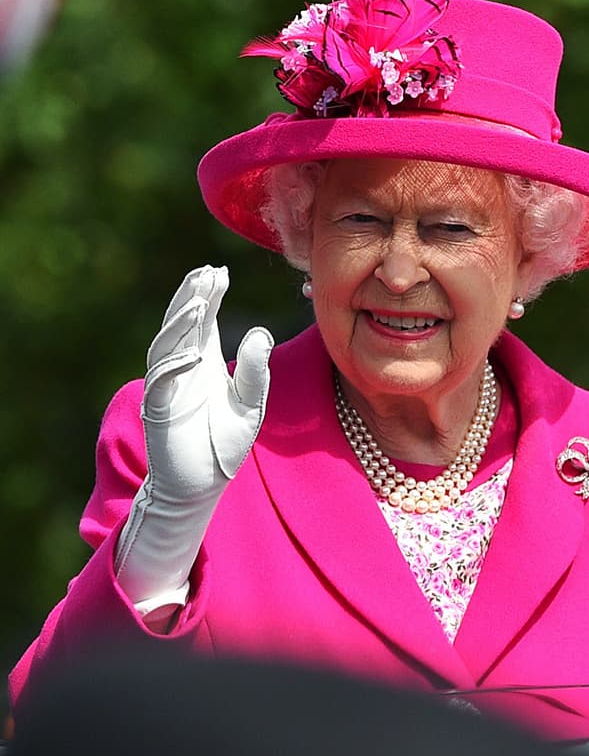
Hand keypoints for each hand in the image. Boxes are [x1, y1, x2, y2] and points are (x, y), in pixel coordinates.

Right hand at [141, 265, 272, 497]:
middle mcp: (183, 369)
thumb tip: (261, 332)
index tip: (219, 271)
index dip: (209, 296)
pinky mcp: (159, 411)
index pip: (204, 322)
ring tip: (199, 300)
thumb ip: (256, 371)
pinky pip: (163, 383)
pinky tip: (193, 352)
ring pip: (168, 347)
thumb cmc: (224, 442)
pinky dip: (175, 366)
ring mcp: (168, 388)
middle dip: (193, 298)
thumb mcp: (250, 403)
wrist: (202, 484)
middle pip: (183, 326)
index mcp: (204, 362)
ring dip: (182, 324)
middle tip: (207, 273)